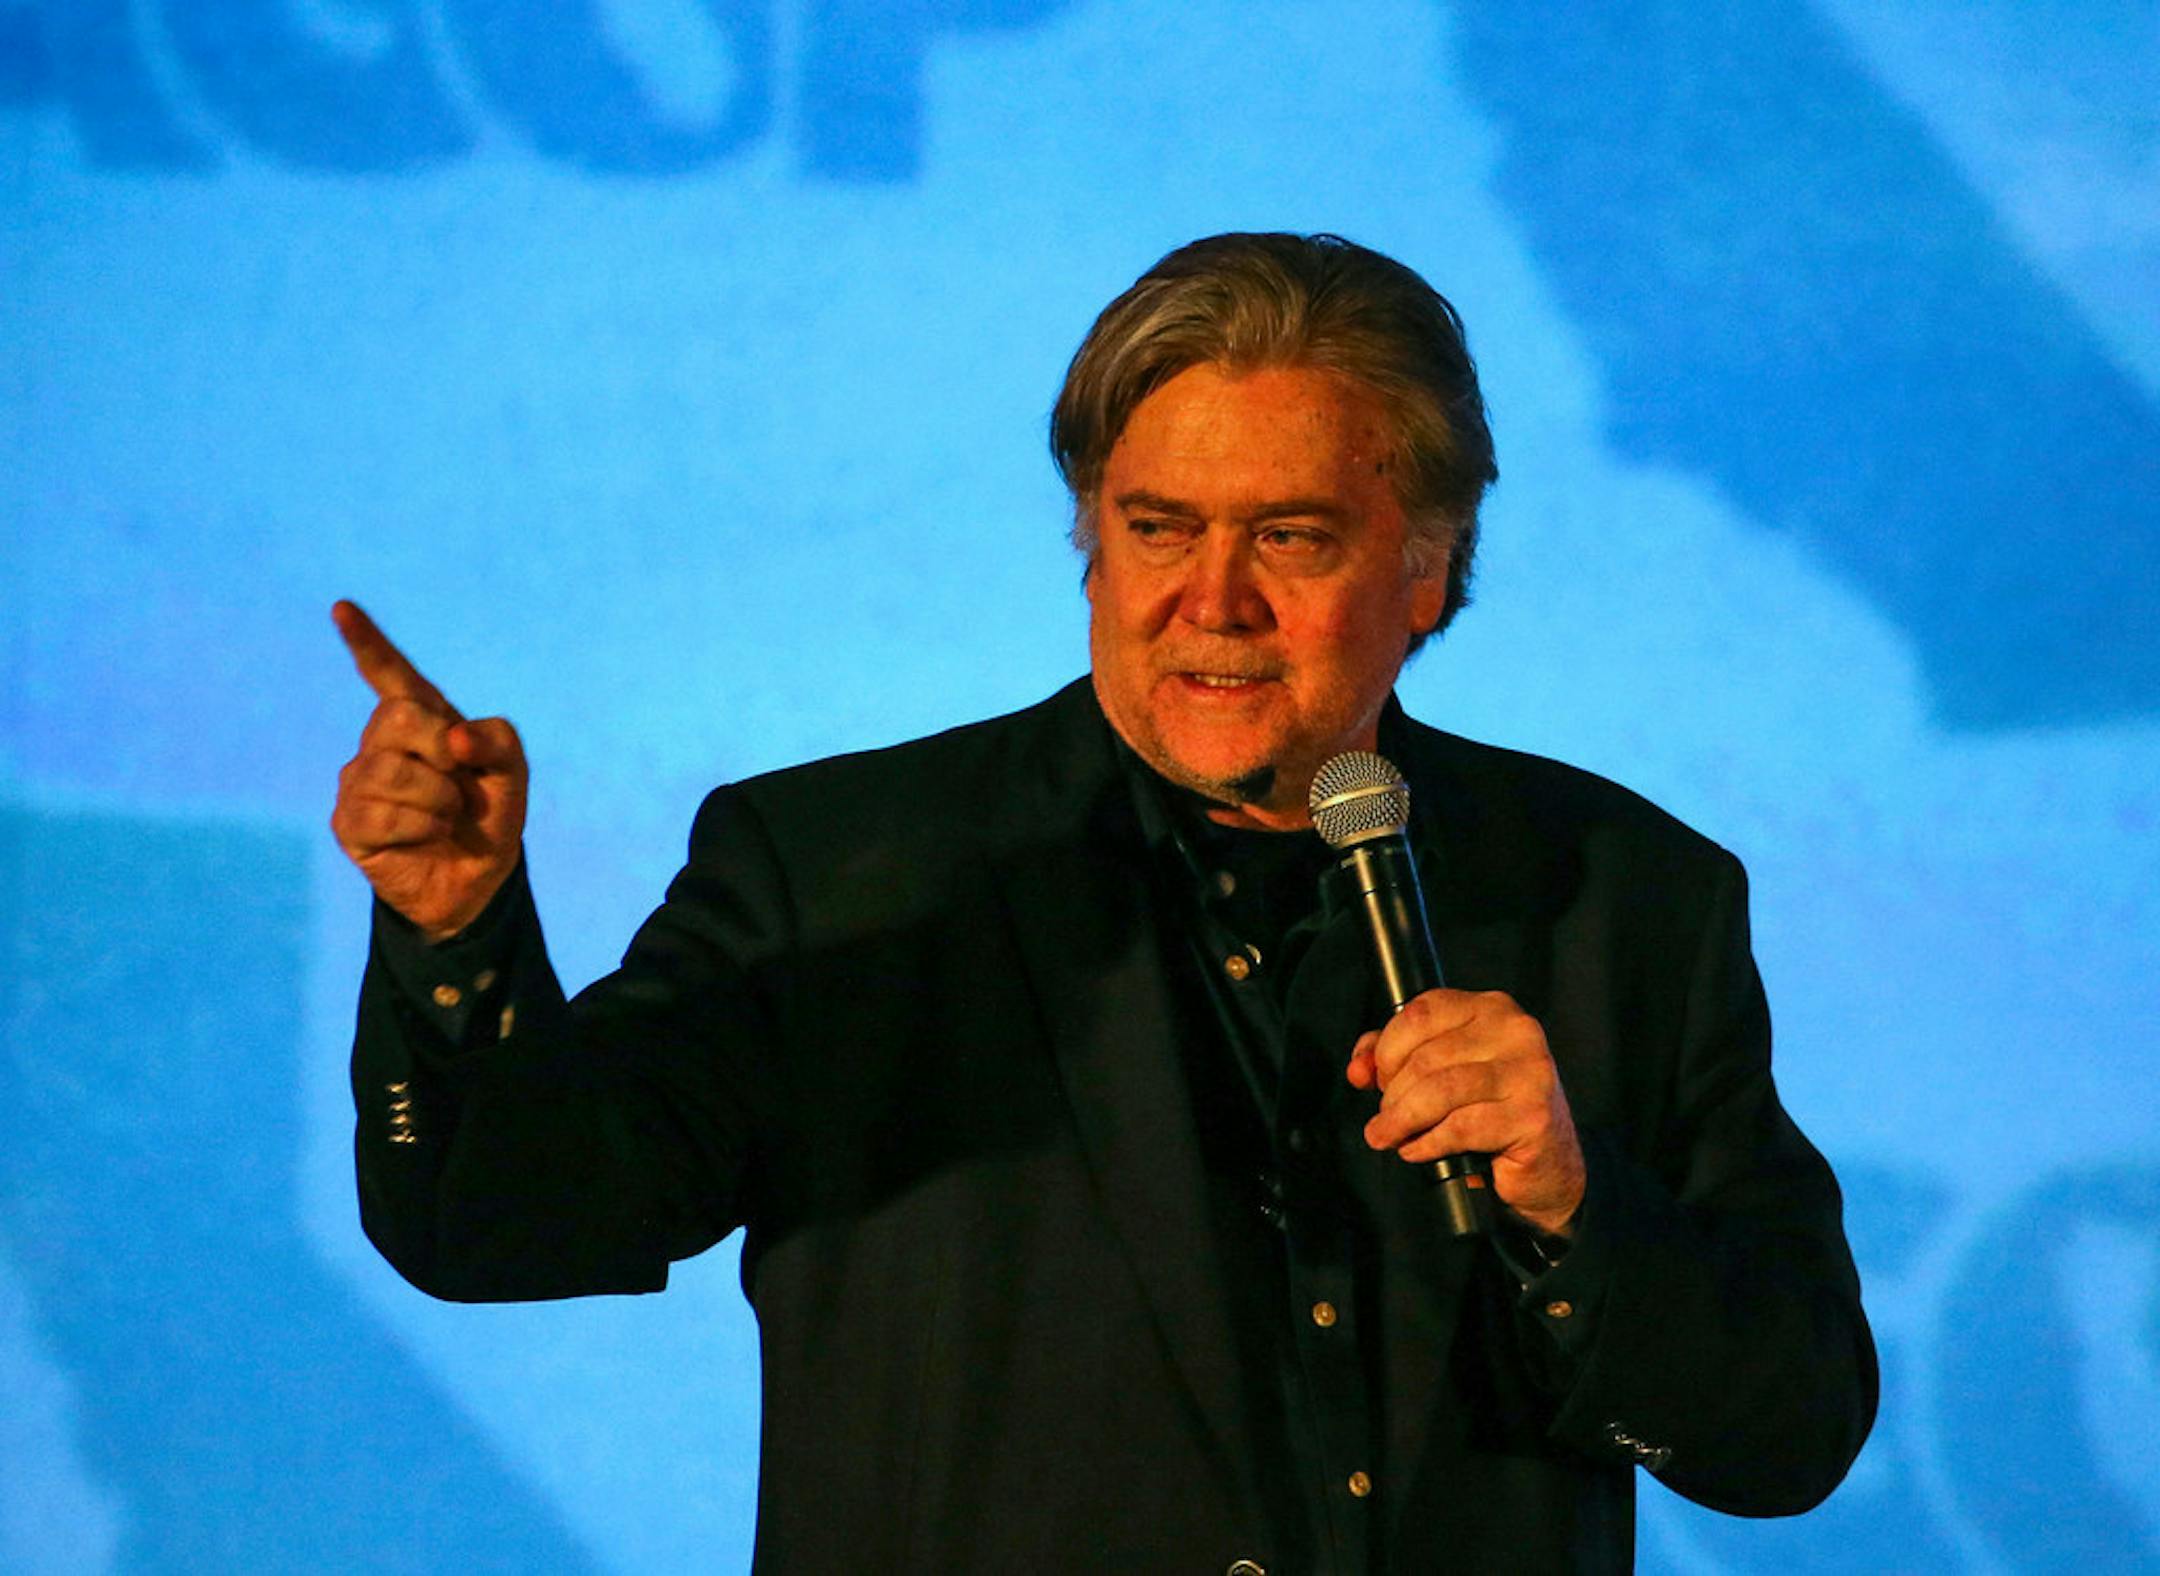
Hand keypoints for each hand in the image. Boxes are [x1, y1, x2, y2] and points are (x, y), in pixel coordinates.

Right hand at [329, 600, 526, 939]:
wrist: (479, 880)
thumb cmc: (489, 816)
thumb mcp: (512, 773)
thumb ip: (498, 741)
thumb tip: (452, 739)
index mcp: (423, 719)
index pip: (390, 674)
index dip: (367, 642)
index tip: (342, 608)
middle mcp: (383, 741)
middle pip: (399, 717)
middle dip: (442, 751)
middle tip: (459, 783)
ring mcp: (360, 779)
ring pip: (391, 771)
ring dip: (437, 801)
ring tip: (446, 818)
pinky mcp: (349, 820)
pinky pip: (381, 814)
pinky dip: (419, 828)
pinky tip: (425, 837)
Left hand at [1347, 989, 1585, 1236]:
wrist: (1549, 1163)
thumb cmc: (1492, 1111)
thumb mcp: (1443, 1071)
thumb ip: (1396, 1058)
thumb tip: (1359, 1068)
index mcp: (1491, 1008)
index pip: (1421, 1012)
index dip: (1387, 1048)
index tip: (1376, 1078)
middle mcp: (1515, 1031)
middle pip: (1426, 1057)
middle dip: (1393, 1093)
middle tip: (1384, 1119)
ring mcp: (1529, 1072)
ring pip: (1440, 1092)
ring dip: (1402, 1120)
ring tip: (1389, 1136)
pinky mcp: (1532, 1116)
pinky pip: (1460, 1128)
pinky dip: (1428, 1143)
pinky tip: (1418, 1150)